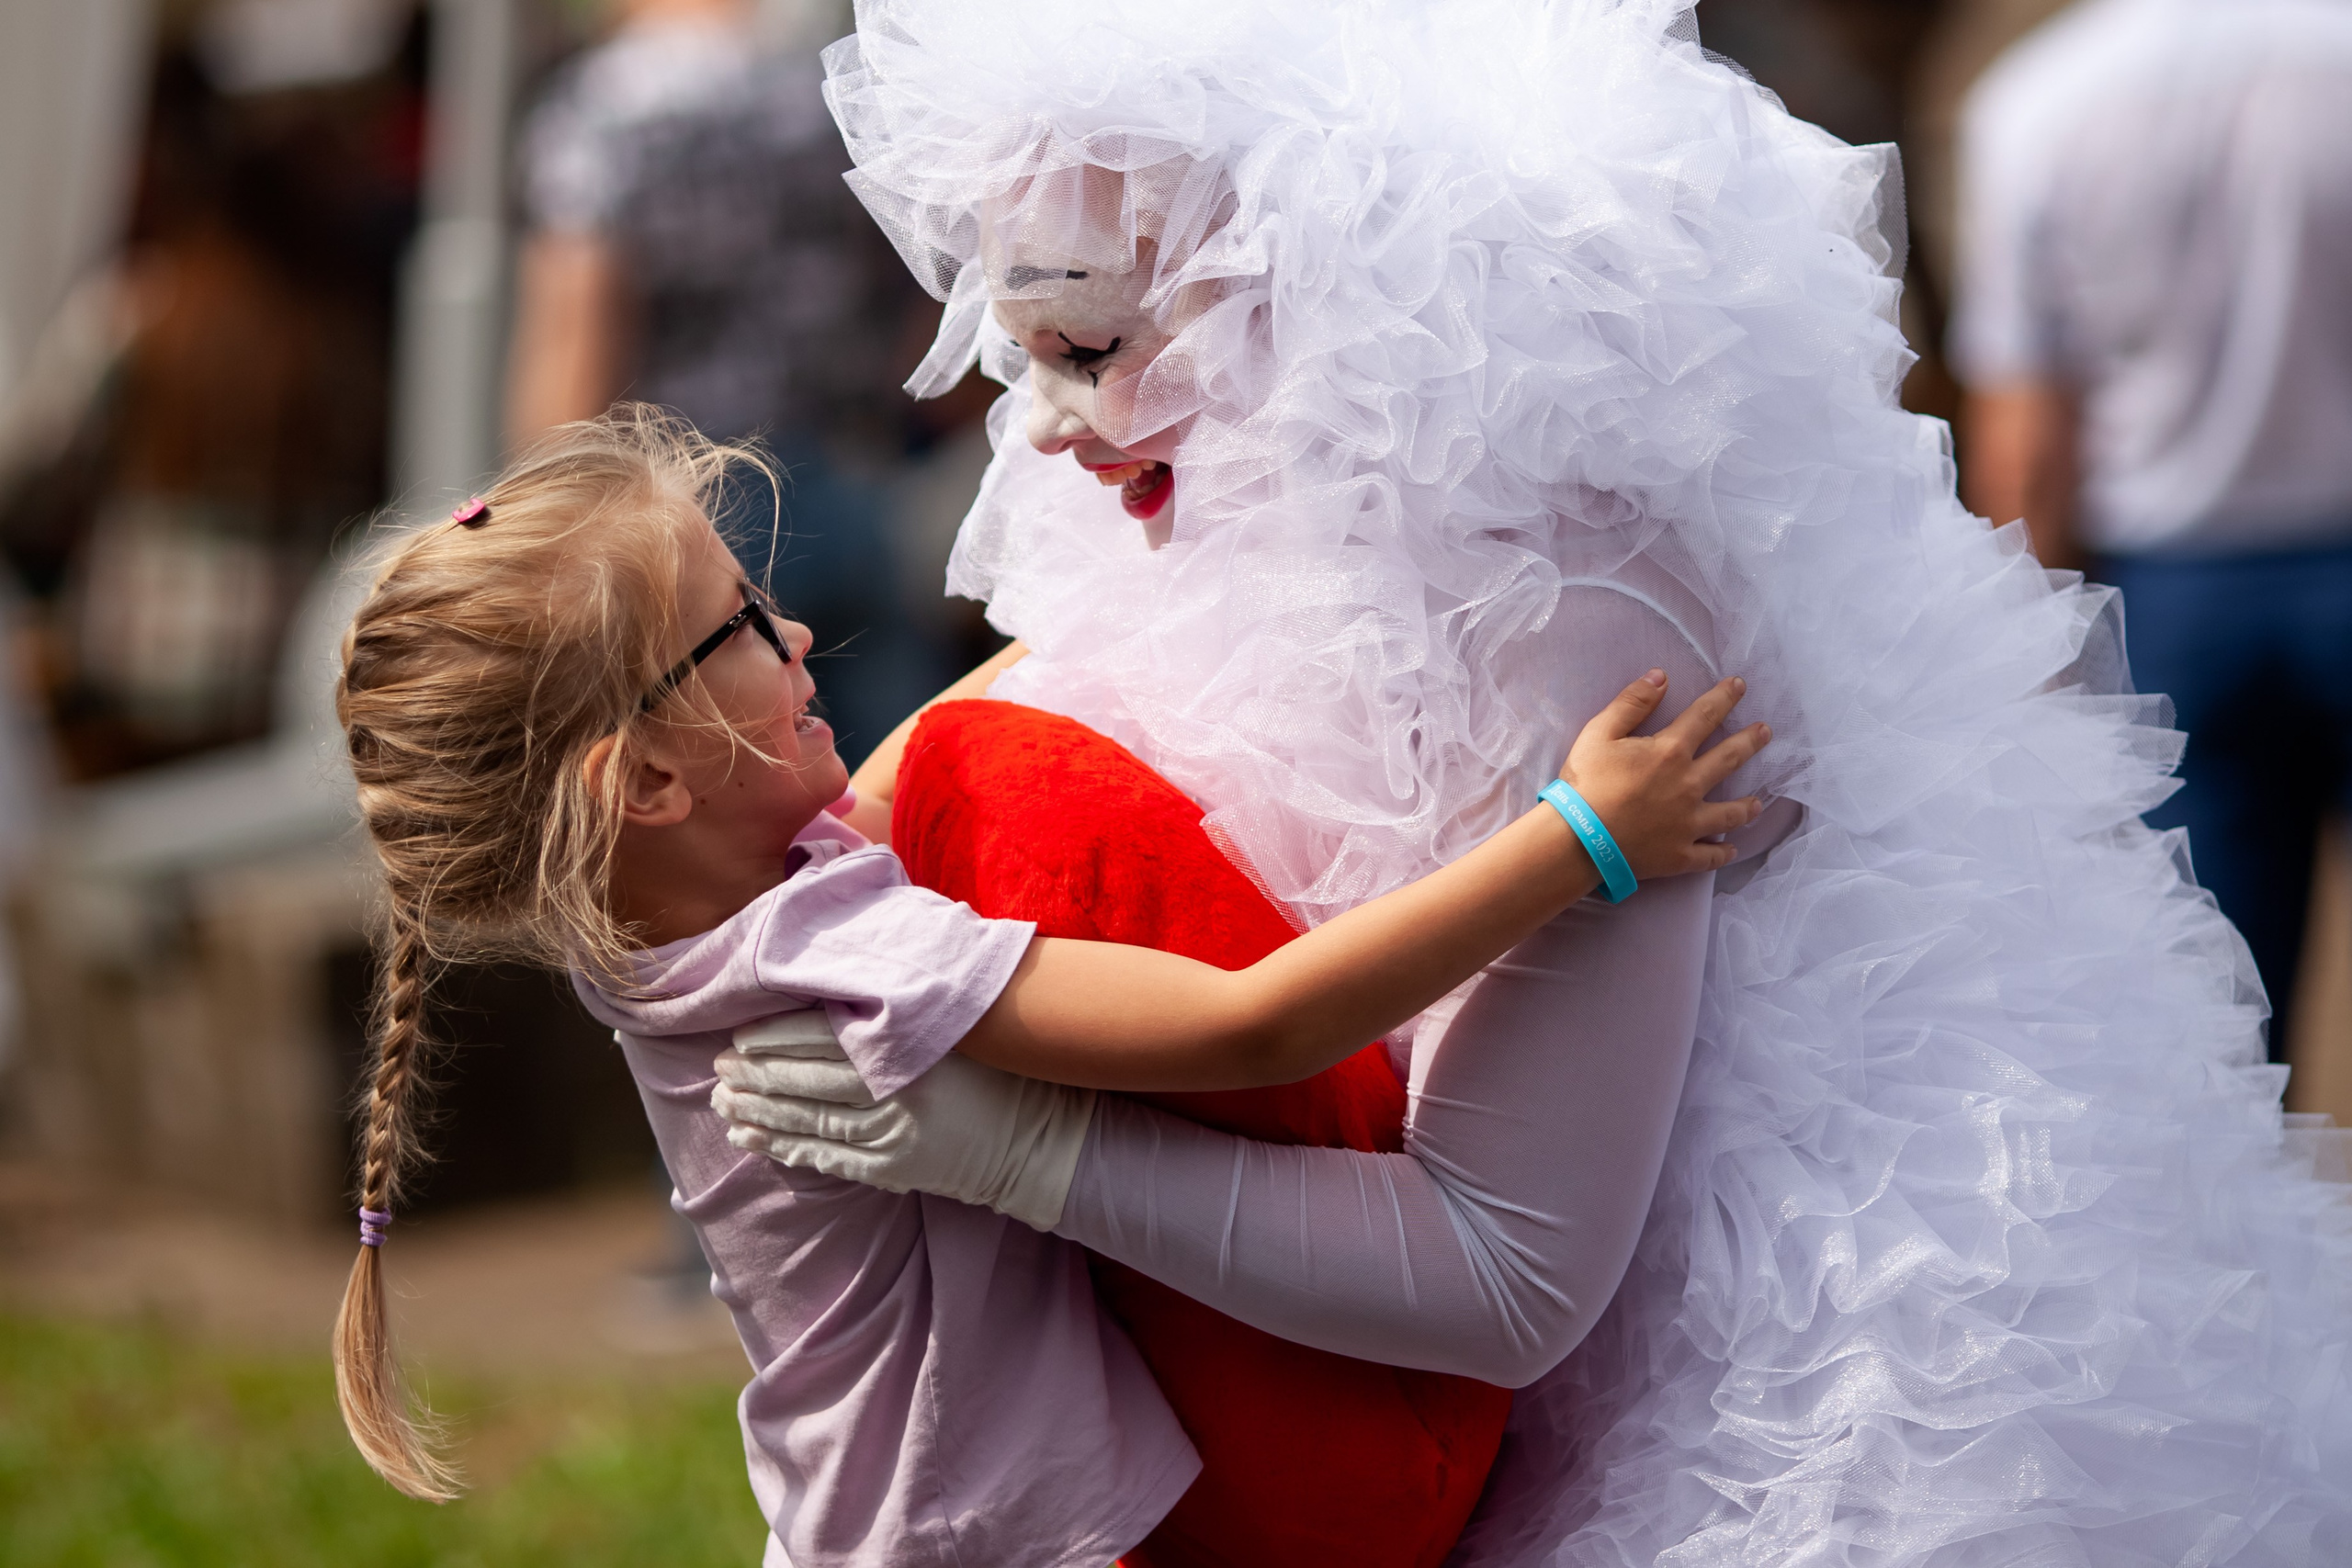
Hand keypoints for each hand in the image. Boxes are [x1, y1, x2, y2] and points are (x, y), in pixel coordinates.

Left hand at [712, 1023, 1095, 1230]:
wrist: (1039, 1136)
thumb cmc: (997, 1066)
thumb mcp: (958, 1021)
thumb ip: (903, 1000)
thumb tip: (842, 970)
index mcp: (909, 1046)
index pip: (823, 1037)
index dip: (774, 1036)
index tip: (738, 1032)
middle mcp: (896, 1092)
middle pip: (806, 1080)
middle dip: (754, 1074)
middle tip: (717, 1066)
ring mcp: (893, 1136)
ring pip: (807, 1121)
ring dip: (757, 1112)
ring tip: (721, 1102)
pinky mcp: (893, 1169)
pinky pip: (826, 1159)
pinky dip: (784, 1149)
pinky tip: (752, 1141)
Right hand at [1558, 671, 1769, 880]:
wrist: (1578, 841)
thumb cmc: (1585, 785)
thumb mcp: (1599, 733)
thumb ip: (1631, 703)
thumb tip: (1660, 676)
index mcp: (1670, 752)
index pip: (1705, 716)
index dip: (1724, 697)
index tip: (1739, 685)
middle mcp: (1689, 785)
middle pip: (1730, 758)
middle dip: (1750, 741)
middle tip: (1766, 732)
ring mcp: (1689, 823)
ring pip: (1730, 813)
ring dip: (1747, 806)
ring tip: (1759, 803)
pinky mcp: (1681, 855)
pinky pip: (1710, 856)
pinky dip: (1723, 853)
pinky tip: (1732, 850)